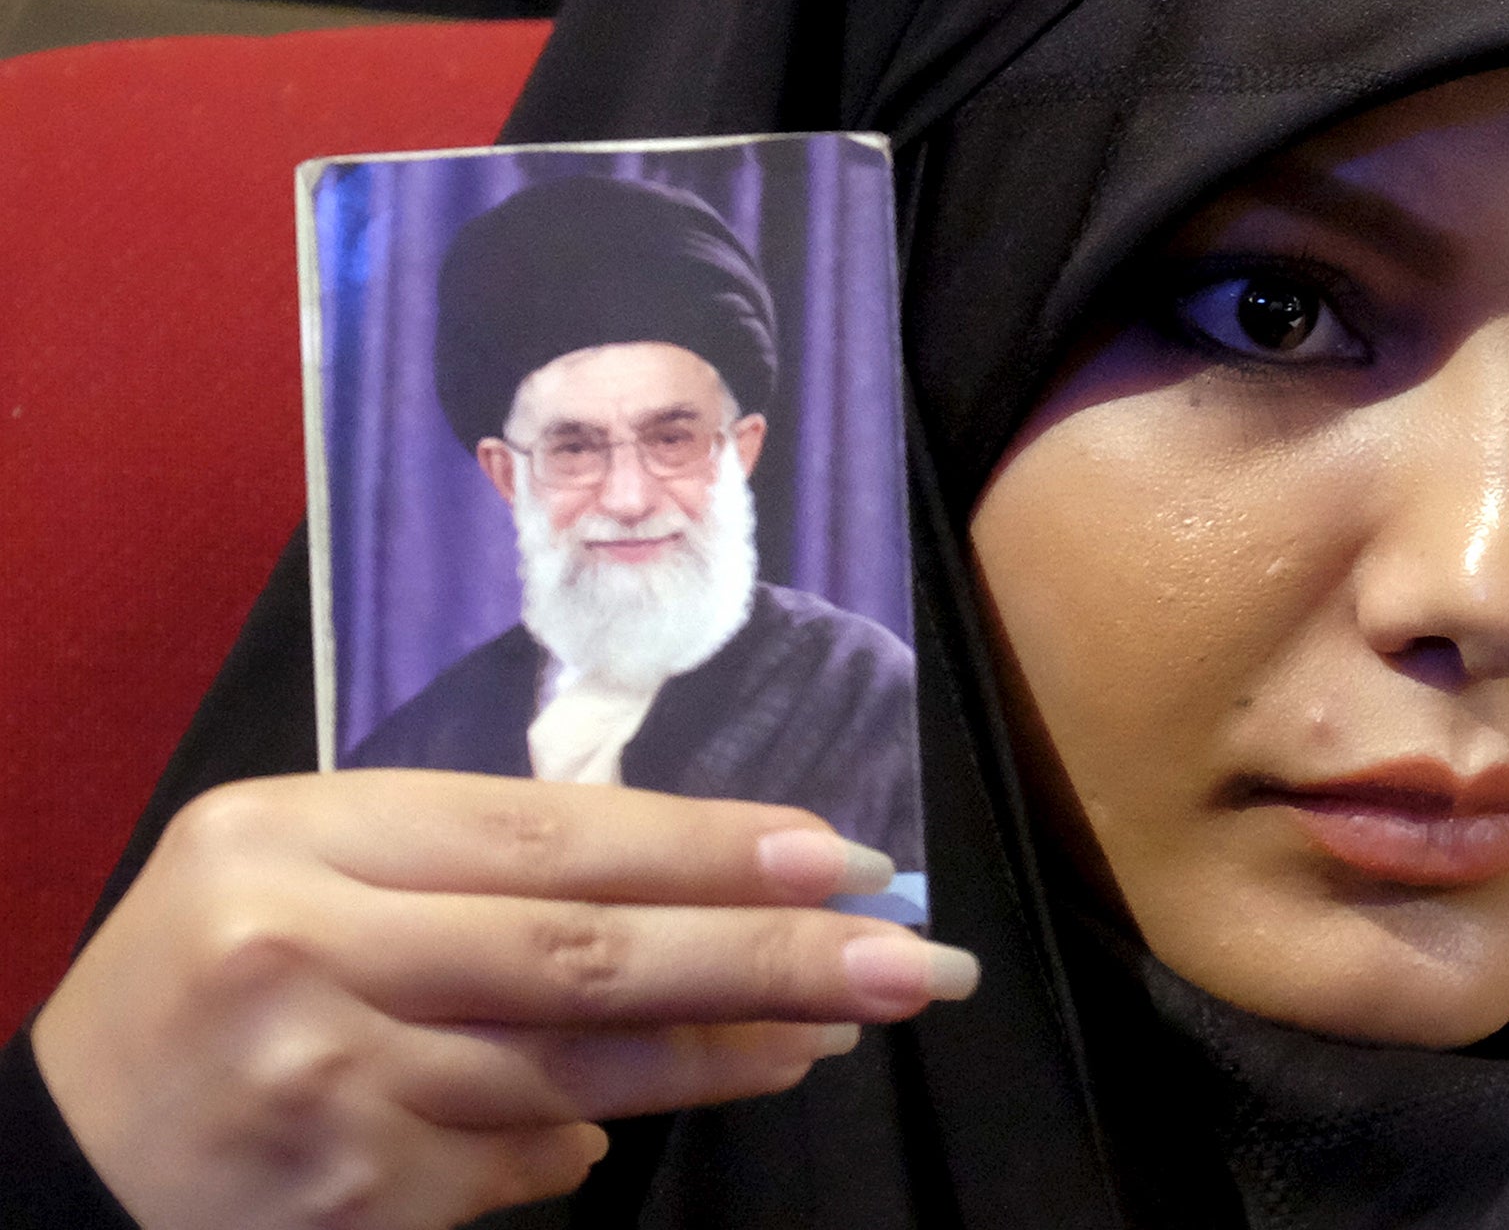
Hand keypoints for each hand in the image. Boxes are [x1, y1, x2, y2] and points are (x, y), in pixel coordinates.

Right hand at [31, 770, 974, 1229]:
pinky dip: (588, 1134)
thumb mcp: (307, 869)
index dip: (708, 846)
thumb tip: (679, 908)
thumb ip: (469, 870)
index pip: (551, 833)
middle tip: (907, 957)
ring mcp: (327, 1092)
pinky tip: (641, 1109)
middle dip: (766, 955)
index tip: (838, 857)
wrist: (67, 1162)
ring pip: (580, 1065)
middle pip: (586, 950)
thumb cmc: (211, 977)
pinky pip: (519, 1164)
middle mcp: (308, 952)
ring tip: (831, 1028)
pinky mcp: (348, 1204)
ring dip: (725, 1051)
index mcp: (300, 835)